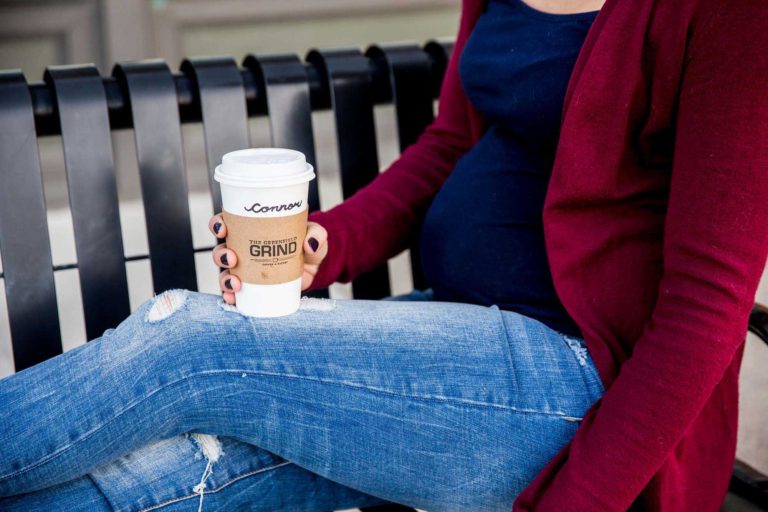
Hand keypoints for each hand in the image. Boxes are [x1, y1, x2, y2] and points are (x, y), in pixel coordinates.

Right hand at [208, 214, 328, 304]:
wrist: (316, 267)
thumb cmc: (309, 244)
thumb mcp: (316, 234)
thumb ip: (316, 234)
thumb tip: (310, 244)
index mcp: (252, 229)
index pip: (228, 223)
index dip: (218, 224)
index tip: (223, 229)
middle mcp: (244, 249)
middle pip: (222, 250)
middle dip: (221, 255)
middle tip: (232, 259)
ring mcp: (248, 270)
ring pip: (226, 273)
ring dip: (224, 279)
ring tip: (236, 284)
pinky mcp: (254, 287)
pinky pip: (236, 293)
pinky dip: (231, 297)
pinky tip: (233, 300)